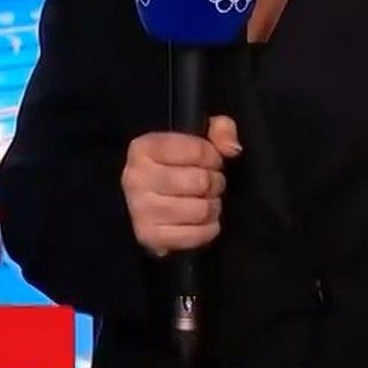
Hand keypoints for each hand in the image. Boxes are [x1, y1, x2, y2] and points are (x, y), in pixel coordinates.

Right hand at [120, 116, 240, 257]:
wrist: (144, 201)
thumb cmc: (173, 167)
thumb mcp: (196, 138)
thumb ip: (220, 130)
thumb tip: (232, 148)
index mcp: (143, 148)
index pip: (198, 150)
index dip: (213, 156)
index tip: (209, 161)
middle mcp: (135, 178)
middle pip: (200, 182)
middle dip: (214, 182)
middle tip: (209, 183)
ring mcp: (140, 209)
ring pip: (201, 210)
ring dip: (212, 206)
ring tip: (205, 200)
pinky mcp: (150, 237)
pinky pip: (197, 235)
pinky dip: (207, 229)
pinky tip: (200, 220)